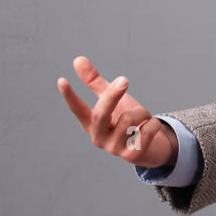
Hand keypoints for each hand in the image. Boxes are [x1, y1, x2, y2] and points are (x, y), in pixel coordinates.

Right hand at [57, 55, 178, 169]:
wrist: (153, 146)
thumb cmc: (129, 120)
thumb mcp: (113, 100)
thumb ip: (95, 82)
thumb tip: (77, 60)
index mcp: (92, 124)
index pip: (78, 109)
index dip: (70, 96)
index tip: (61, 80)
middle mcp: (99, 138)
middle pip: (101, 114)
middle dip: (113, 95)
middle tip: (124, 79)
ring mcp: (114, 149)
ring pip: (130, 118)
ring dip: (143, 112)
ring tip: (144, 118)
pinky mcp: (132, 156)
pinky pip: (147, 128)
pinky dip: (153, 123)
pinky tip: (150, 130)